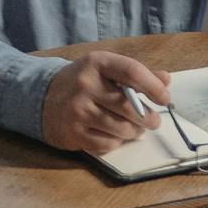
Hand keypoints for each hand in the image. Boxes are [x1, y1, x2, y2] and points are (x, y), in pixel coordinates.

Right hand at [42, 49, 169, 155]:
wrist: (42, 98)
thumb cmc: (82, 82)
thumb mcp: (104, 69)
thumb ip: (135, 75)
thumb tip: (165, 80)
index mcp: (96, 63)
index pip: (132, 71)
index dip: (153, 87)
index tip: (164, 98)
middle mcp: (85, 85)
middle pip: (129, 106)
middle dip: (148, 117)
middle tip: (153, 121)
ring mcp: (78, 110)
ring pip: (122, 129)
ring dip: (134, 132)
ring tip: (135, 128)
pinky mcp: (73, 133)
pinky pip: (108, 144)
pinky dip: (117, 142)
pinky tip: (114, 135)